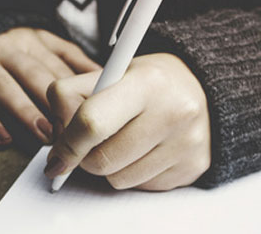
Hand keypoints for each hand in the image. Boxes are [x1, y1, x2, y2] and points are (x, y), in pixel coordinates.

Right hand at [0, 27, 100, 144]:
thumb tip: (104, 78)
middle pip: (34, 75)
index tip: (87, 114)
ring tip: (44, 134)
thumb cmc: (18, 46)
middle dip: (53, 103)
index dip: (73, 91)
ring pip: (5, 87)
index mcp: (34, 40)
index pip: (57, 66)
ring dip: (25, 111)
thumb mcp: (46, 43)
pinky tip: (2, 138)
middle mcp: (9, 49)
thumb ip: (72, 59)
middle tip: (70, 129)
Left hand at [45, 53, 210, 190]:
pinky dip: (133, 172)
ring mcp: (186, 145)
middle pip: (101, 160)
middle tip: (93, 141)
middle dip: (86, 156)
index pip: (92, 123)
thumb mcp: (112, 73)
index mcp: (147, 83)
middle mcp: (173, 113)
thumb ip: (72, 95)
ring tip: (125, 139)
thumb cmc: (150, 82)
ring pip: (118, 180)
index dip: (67, 144)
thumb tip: (56, 138)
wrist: (204, 90)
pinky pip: (141, 186)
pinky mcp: (192, 169)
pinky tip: (145, 150)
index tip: (57, 156)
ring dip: (110, 166)